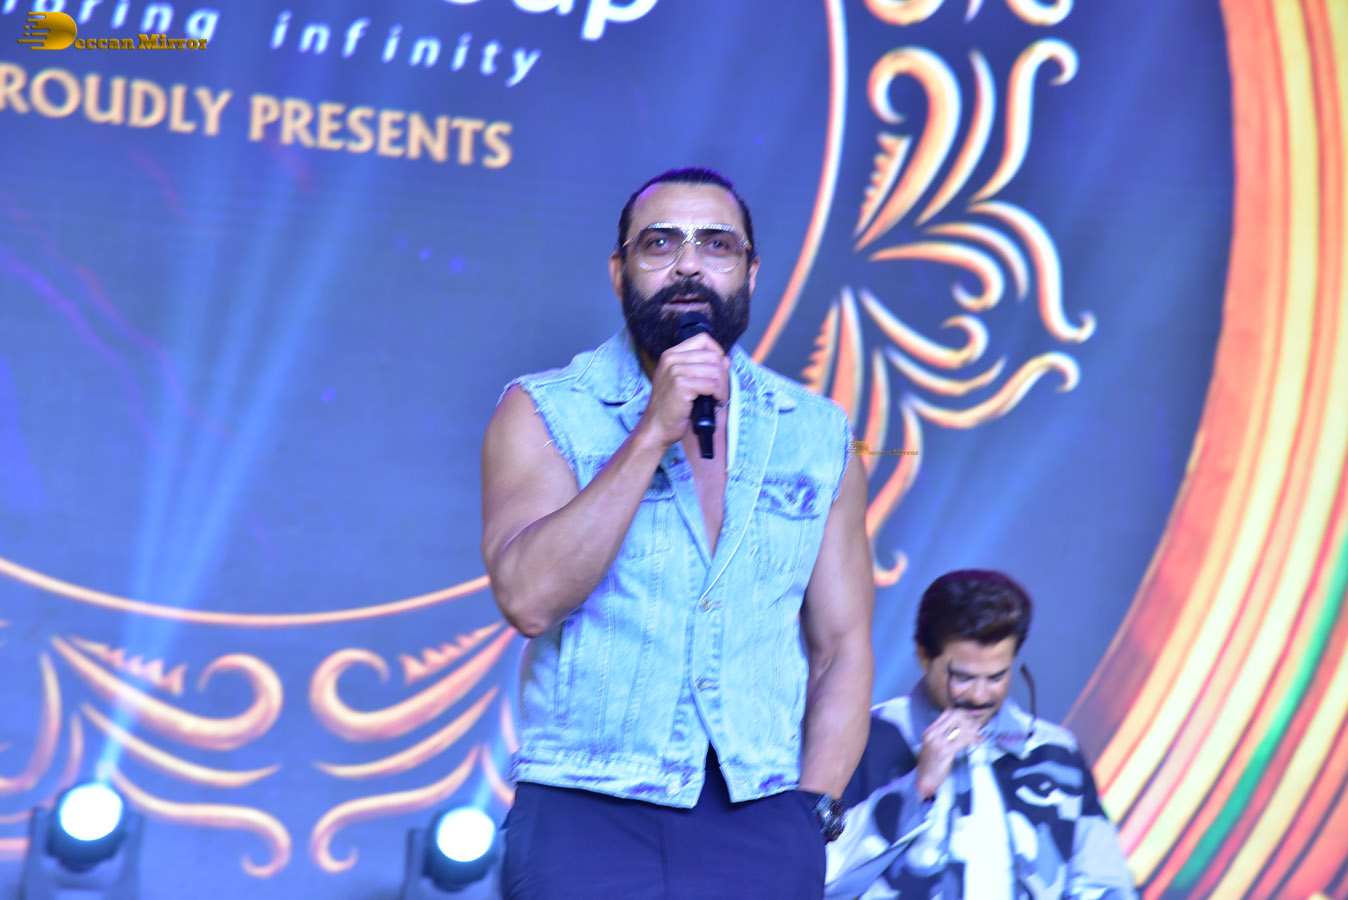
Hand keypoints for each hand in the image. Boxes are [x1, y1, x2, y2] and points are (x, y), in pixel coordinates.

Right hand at [636, 332, 729, 449]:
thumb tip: (726, 360)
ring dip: (722, 387)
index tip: (719, 368)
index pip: (702, 339)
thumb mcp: (684, 382)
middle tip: (721, 389)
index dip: (716, 352)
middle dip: (722, 374)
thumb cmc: (671, 407)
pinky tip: (715, 402)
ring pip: (714, 370)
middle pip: (712, 356)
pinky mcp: (680, 385)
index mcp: (671, 355)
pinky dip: (718, 395)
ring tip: (718, 398)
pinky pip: (711, 385)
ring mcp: (675, 371)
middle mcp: (671, 359)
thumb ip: (703, 368)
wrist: (657, 427)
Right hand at [914, 708, 983, 799]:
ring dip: (974, 730)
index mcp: (930, 730)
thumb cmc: (931, 764)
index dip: (963, 712)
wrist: (924, 779)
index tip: (974, 714)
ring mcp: (938, 742)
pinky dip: (972, 739)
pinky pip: (962, 740)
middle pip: (955, 716)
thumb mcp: (935, 745)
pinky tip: (977, 742)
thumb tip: (962, 728)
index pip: (948, 713)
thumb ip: (945, 735)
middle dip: (970, 719)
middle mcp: (933, 733)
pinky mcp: (945, 751)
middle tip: (980, 725)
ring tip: (980, 735)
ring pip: (960, 727)